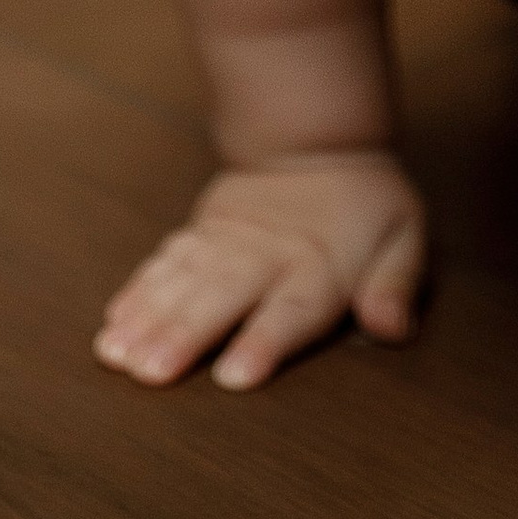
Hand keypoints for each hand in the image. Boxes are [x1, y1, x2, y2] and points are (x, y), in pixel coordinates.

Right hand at [94, 150, 424, 391]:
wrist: (319, 142)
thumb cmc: (368, 206)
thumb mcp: (404, 237)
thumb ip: (398, 283)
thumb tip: (393, 326)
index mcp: (318, 269)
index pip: (290, 311)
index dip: (263, 343)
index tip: (233, 377)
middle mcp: (266, 257)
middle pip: (222, 299)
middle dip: (184, 335)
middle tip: (148, 372)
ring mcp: (227, 242)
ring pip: (183, 281)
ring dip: (148, 317)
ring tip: (115, 354)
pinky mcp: (202, 231)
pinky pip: (166, 261)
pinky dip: (138, 290)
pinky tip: (113, 323)